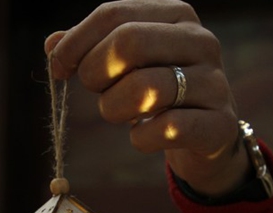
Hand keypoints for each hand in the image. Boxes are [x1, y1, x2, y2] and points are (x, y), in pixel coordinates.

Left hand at [44, 0, 249, 196]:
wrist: (207, 133)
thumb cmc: (159, 90)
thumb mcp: (127, 62)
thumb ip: (90, 48)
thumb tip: (52, 46)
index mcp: (176, 15)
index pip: (114, 13)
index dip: (76, 42)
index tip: (59, 67)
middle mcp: (201, 42)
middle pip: (129, 42)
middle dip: (96, 72)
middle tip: (96, 91)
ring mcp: (215, 83)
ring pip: (146, 89)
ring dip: (114, 108)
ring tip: (119, 113)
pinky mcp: (219, 124)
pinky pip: (166, 128)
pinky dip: (141, 138)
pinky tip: (141, 135)